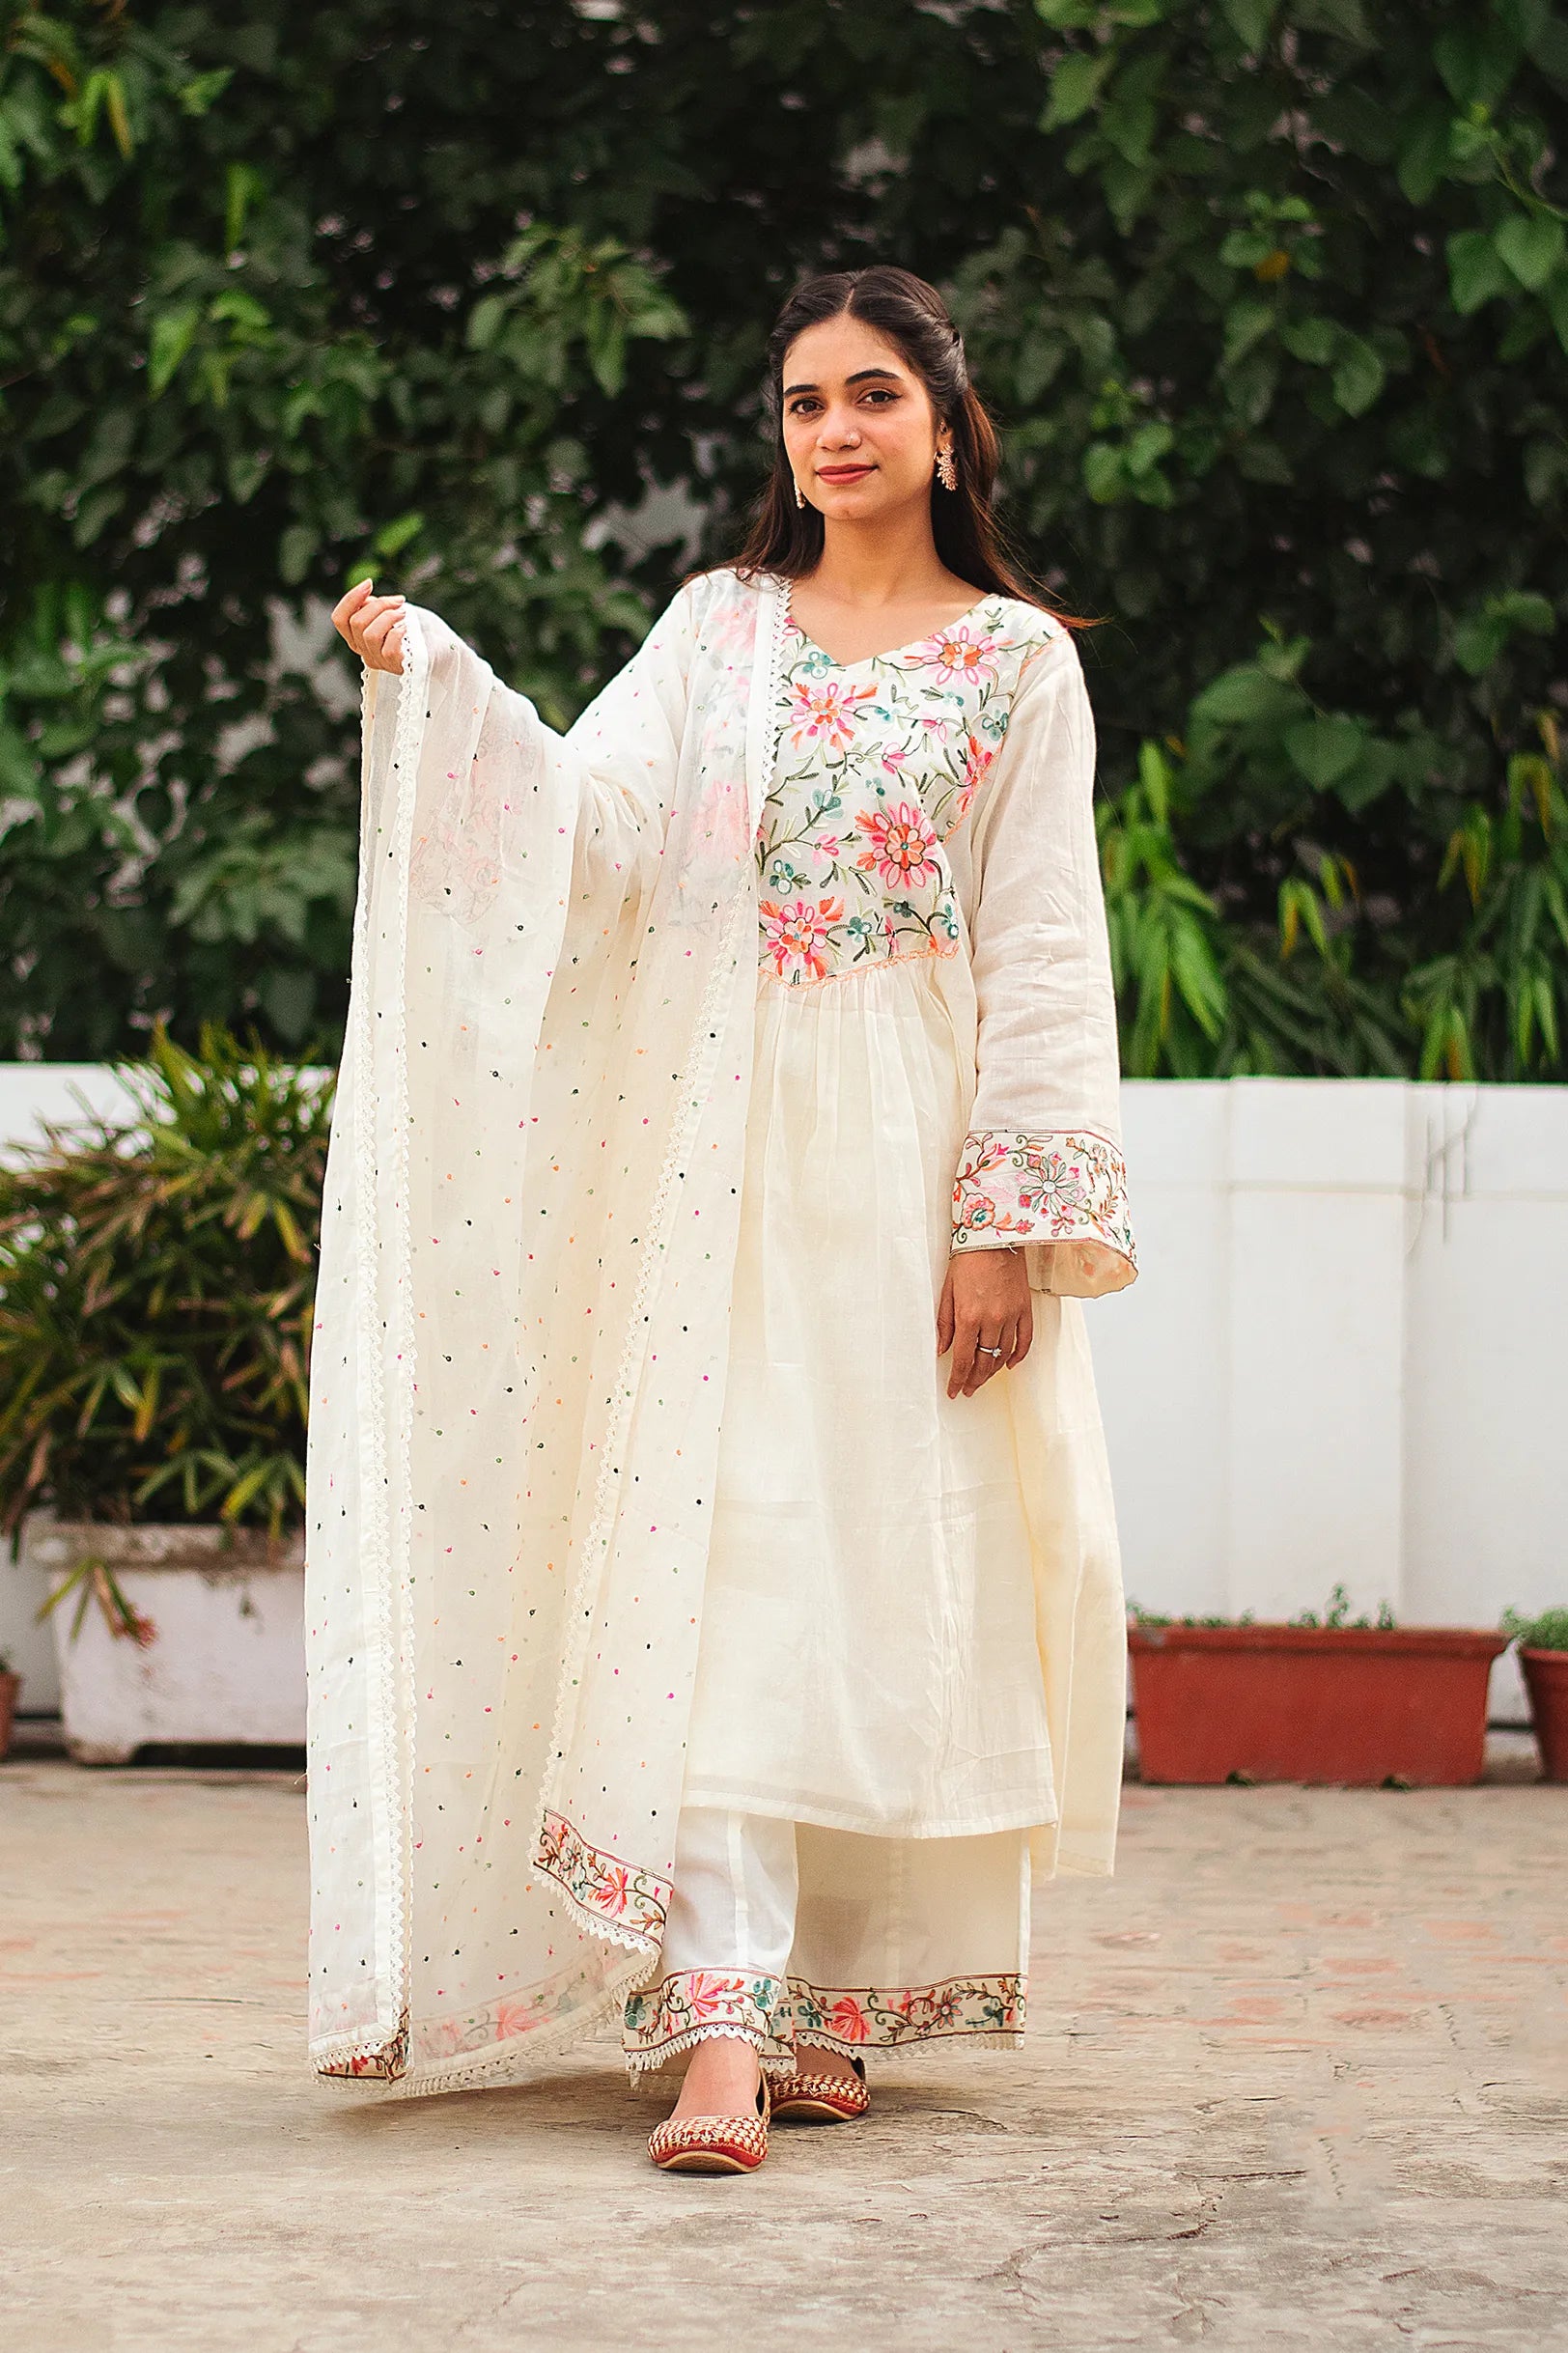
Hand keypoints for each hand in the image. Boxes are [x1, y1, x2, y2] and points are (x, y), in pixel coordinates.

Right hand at [332, 578, 405, 673]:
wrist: (438, 648)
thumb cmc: (413, 629)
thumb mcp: (387, 613)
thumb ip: (373, 606)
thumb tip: (366, 590)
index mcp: (357, 637)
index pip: (339, 619)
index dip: (350, 598)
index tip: (369, 583)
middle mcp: (364, 651)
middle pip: (356, 622)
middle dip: (378, 605)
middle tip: (398, 601)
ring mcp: (379, 661)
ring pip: (369, 635)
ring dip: (388, 617)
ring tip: (403, 613)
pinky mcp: (395, 667)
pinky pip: (388, 650)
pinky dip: (397, 633)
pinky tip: (406, 629)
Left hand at [937, 1247, 1032, 1398]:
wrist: (994, 1237)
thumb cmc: (967, 1260)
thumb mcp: (947, 1291)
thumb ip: (945, 1324)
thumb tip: (942, 1350)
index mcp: (968, 1317)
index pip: (962, 1358)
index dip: (957, 1379)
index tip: (953, 1391)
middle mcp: (992, 1320)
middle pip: (984, 1361)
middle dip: (974, 1379)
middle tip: (968, 1389)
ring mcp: (1011, 1315)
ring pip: (1003, 1355)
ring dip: (992, 1371)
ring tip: (983, 1378)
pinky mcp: (1025, 1309)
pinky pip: (1025, 1340)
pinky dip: (1018, 1356)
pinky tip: (1009, 1364)